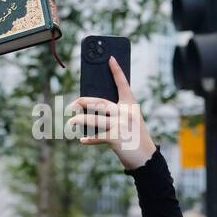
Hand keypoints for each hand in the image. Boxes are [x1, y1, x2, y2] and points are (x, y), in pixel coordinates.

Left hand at [67, 56, 156, 170]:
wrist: (146, 158)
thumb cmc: (135, 137)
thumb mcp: (130, 121)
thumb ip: (116, 114)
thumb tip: (92, 111)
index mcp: (131, 105)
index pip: (123, 84)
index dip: (117, 71)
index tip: (110, 58)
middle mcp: (126, 112)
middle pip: (100, 103)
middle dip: (83, 102)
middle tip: (72, 104)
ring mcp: (121, 125)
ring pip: (94, 119)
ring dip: (79, 121)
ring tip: (70, 122)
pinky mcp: (116, 138)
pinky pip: (97, 136)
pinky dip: (89, 139)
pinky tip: (82, 140)